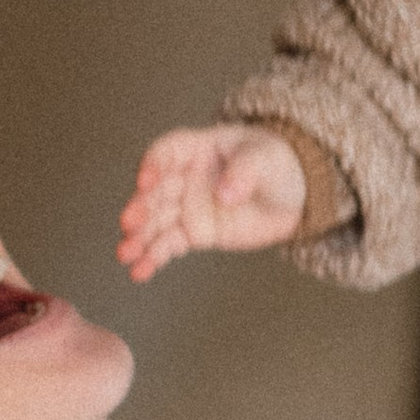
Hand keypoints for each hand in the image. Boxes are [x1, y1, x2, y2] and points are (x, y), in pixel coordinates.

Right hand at [119, 125, 307, 278]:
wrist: (294, 194)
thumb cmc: (276, 163)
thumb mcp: (266, 159)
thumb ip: (245, 171)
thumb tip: (224, 194)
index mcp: (197, 148)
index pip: (166, 152)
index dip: (152, 165)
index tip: (145, 181)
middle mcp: (184, 177)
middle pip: (155, 191)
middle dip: (140, 207)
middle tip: (129, 223)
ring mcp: (187, 207)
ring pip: (156, 222)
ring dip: (138, 238)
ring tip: (125, 255)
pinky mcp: (195, 233)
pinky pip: (169, 245)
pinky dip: (154, 258)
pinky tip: (141, 271)